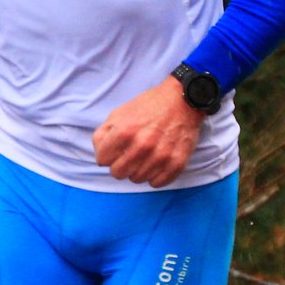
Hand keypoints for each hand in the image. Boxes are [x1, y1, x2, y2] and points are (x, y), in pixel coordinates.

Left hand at [92, 77, 206, 187]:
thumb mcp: (119, 113)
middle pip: (118, 173)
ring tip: (145, 155)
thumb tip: (101, 154)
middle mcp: (142, 146)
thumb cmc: (149, 106)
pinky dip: (155, 175)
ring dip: (138, 169)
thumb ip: (103, 134)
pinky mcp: (176, 163)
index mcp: (124, 132)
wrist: (183, 101)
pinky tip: (157, 162)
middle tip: (129, 154)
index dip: (107, 154)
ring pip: (137, 179)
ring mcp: (160, 156)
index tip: (115, 149)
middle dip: (120, 164)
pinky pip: (157, 183)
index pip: (102, 160)